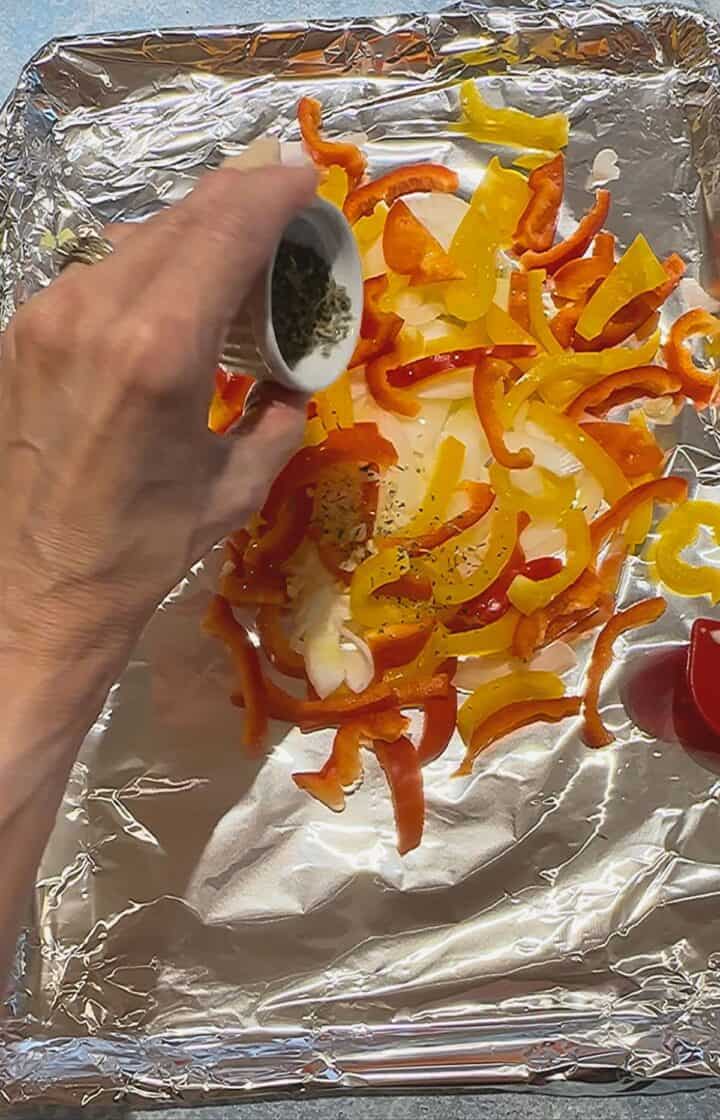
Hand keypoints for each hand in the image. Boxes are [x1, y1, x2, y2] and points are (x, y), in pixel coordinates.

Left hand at [0, 164, 315, 686]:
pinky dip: (146, 268)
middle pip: (178, 220)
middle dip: (238, 199)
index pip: (224, 230)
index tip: (306, 178)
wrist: (34, 591)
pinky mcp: (20, 334)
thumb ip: (277, 419)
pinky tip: (171, 292)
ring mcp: (45, 318)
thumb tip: (292, 384)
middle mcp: (93, 313)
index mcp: (158, 351)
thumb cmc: (143, 550)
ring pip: (133, 241)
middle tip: (282, 202)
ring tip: (233, 249)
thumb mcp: (235, 487)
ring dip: (191, 232)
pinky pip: (97, 275)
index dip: (271, 193)